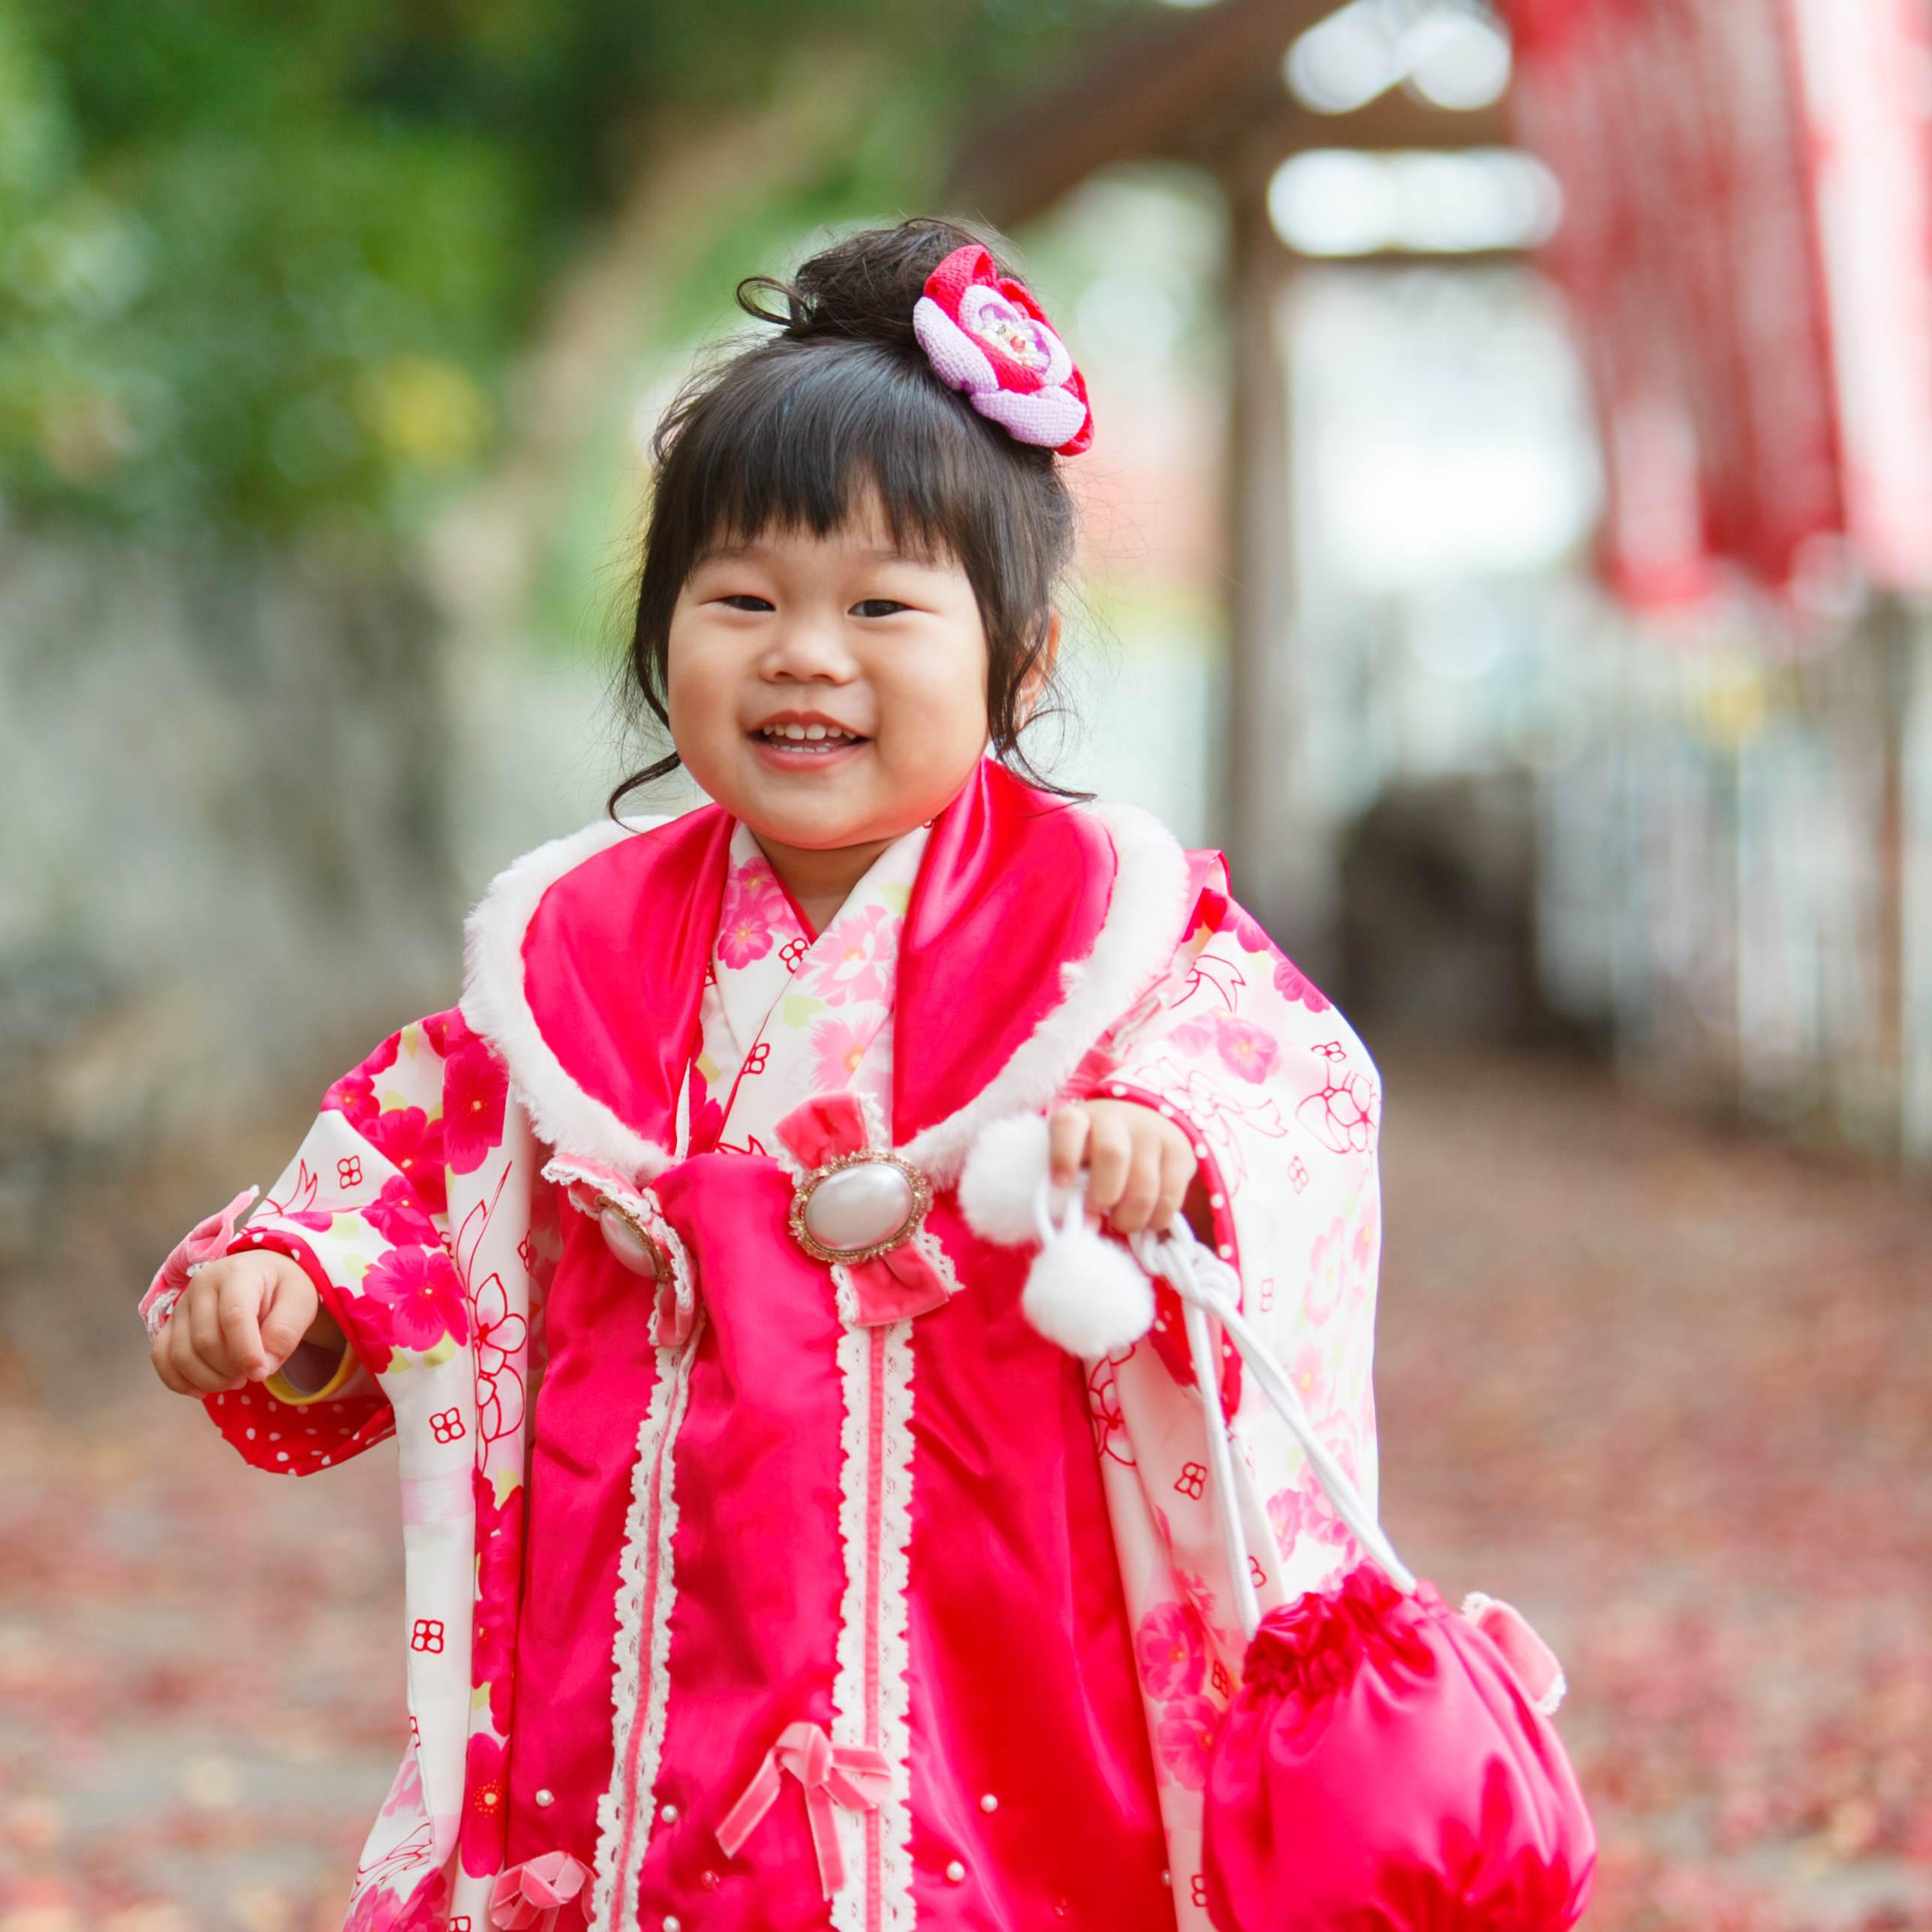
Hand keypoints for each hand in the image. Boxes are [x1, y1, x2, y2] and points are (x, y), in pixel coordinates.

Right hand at [149, 1250, 337, 1394]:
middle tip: (255, 1373)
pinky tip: (203, 1390)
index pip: (234, 1316)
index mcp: (237, 1274)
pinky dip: (179, 1381)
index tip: (262, 1373)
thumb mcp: (300, 1302)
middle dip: (231, 1368)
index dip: (247, 1351)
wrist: (263, 1276)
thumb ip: (285, 1332)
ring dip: (208, 1379)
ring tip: (236, 1379)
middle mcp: (201, 1286)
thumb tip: (263, 1367)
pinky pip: (161, 1357)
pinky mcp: (170, 1324)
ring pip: (181, 1354)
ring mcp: (181, 1305)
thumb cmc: (283, 1288)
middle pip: (205, 1341)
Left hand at [1048, 1098, 1197, 1235]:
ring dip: (1130, 1218)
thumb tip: (1090, 1225)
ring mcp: (1151, 1132)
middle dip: (1103, 1196)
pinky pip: (1170, 1198)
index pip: (1068, 1126)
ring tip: (1122, 1222)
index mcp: (1080, 1118)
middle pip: (1112, 1155)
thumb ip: (1074, 1191)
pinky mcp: (1180, 1152)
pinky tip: (1145, 1220)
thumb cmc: (1096, 1152)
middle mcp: (1116, 1119)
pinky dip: (1156, 1220)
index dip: (1063, 1156)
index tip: (1062, 1184)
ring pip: (1144, 1186)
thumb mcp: (1076, 1161)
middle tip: (1099, 1211)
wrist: (1143, 1121)